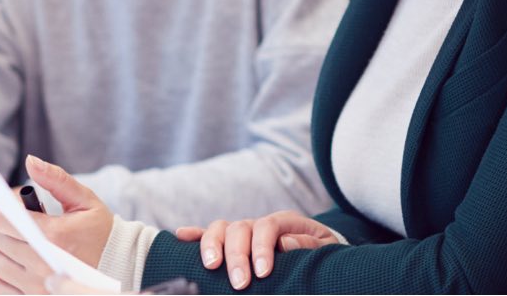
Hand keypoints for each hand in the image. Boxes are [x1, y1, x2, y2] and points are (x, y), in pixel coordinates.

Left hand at [0, 156, 114, 294]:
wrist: (119, 266)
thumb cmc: (100, 232)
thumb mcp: (85, 201)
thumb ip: (56, 179)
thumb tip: (31, 161)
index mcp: (55, 236)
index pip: (3, 220)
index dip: (4, 212)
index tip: (14, 213)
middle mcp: (43, 265)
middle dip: (8, 229)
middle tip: (26, 229)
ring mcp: (37, 287)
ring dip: (4, 252)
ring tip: (25, 248)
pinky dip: (3, 276)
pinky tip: (20, 268)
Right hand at [174, 210, 341, 289]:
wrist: (316, 249)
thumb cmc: (320, 251)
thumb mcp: (325, 247)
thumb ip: (308, 244)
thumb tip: (284, 244)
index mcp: (284, 222)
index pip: (267, 227)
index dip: (262, 248)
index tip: (263, 273)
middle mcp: (259, 223)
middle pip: (240, 229)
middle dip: (237, 256)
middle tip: (240, 283)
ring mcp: (243, 232)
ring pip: (221, 228)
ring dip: (212, 246)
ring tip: (211, 266)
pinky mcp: (230, 242)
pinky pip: (209, 234)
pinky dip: (195, 235)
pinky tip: (181, 237)